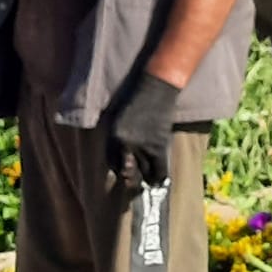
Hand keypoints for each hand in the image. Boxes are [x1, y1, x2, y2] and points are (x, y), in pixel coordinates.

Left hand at [106, 71, 180, 191]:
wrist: (156, 89)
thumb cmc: (139, 101)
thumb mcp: (121, 119)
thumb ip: (119, 138)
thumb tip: (126, 158)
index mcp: (114, 136)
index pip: (111, 162)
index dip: (119, 169)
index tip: (124, 173)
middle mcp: (125, 144)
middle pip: (127, 170)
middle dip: (132, 177)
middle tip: (135, 181)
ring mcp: (143, 146)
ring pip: (144, 172)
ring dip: (146, 179)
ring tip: (149, 182)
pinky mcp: (158, 146)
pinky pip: (158, 169)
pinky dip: (158, 178)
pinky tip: (159, 182)